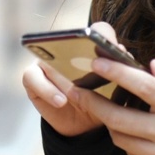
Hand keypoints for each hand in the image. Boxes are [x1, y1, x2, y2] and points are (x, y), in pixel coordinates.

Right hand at [22, 21, 120, 136]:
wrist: (82, 125)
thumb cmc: (101, 102)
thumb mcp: (114, 91)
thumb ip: (120, 74)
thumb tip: (123, 55)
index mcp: (92, 47)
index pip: (99, 30)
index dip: (106, 37)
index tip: (117, 52)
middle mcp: (66, 48)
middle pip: (71, 39)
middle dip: (82, 50)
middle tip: (95, 64)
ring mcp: (46, 60)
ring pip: (50, 59)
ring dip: (62, 75)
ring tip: (73, 92)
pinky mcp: (32, 76)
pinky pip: (35, 79)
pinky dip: (48, 91)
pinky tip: (60, 101)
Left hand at [72, 57, 154, 154]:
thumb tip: (152, 65)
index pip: (141, 86)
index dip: (115, 73)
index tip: (96, 62)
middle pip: (118, 118)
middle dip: (92, 103)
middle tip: (76, 91)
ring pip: (120, 138)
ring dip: (108, 122)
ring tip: (105, 108)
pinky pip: (130, 153)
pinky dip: (124, 138)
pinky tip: (127, 127)